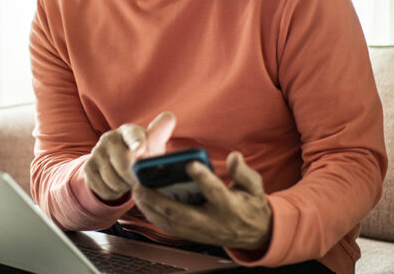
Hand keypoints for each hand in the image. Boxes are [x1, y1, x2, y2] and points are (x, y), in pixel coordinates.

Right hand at [84, 112, 175, 201]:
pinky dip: (113, 193)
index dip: (136, 143)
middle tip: (141, 181)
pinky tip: (118, 184)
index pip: (132, 136)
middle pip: (124, 165)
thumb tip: (169, 117)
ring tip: (129, 181)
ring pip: (113, 181)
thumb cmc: (143, 153)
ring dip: (125, 187)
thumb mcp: (154, 145)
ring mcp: (96, 152)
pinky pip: (103, 189)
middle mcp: (110, 138)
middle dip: (135, 178)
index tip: (140, 150)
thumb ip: (160, 134)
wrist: (120, 163)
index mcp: (129, 131)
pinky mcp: (88, 167)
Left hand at [132, 151, 272, 249]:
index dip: (203, 178)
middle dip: (159, 200)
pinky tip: (144, 205)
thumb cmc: (251, 205)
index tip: (190, 164)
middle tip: (141, 186)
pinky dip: (155, 217)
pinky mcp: (194, 236)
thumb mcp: (254, 187)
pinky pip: (171, 229)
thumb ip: (243, 172)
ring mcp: (202, 232)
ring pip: (172, 224)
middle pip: (183, 213)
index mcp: (230, 207)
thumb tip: (234, 156)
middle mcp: (213, 222)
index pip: (215, 192)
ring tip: (136, 193)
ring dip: (151, 210)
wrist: (256, 234)